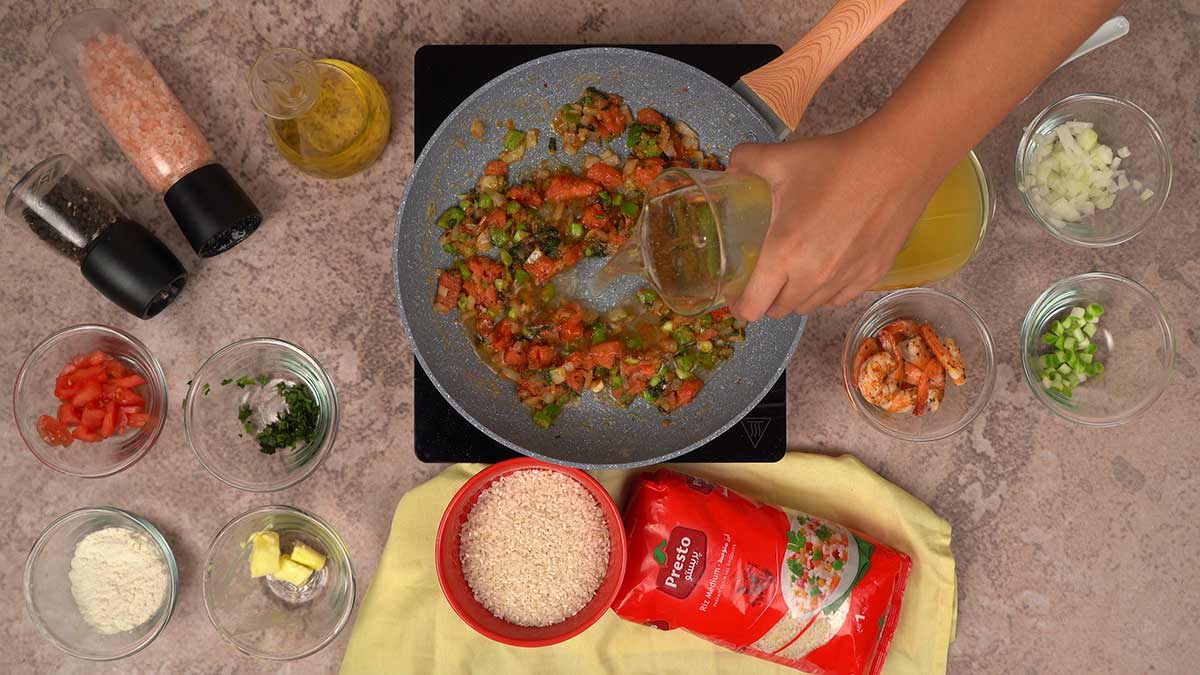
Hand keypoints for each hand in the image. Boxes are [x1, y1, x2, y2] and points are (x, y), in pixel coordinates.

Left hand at [727, 122, 939, 320]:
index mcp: (784, 254)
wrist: (897, 160)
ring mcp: (845, 280)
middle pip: (780, 311)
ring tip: (795, 272)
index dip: (739, 306)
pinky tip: (826, 269)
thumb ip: (745, 161)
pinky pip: (839, 298)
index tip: (736, 295)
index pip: (753, 306)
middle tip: (764, 277)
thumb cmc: (837, 161)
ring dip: (797, 296)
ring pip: (810, 307)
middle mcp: (813, 277)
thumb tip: (730, 168)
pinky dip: (827, 291)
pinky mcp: (872, 275)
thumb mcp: (781, 158)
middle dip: (767, 299)